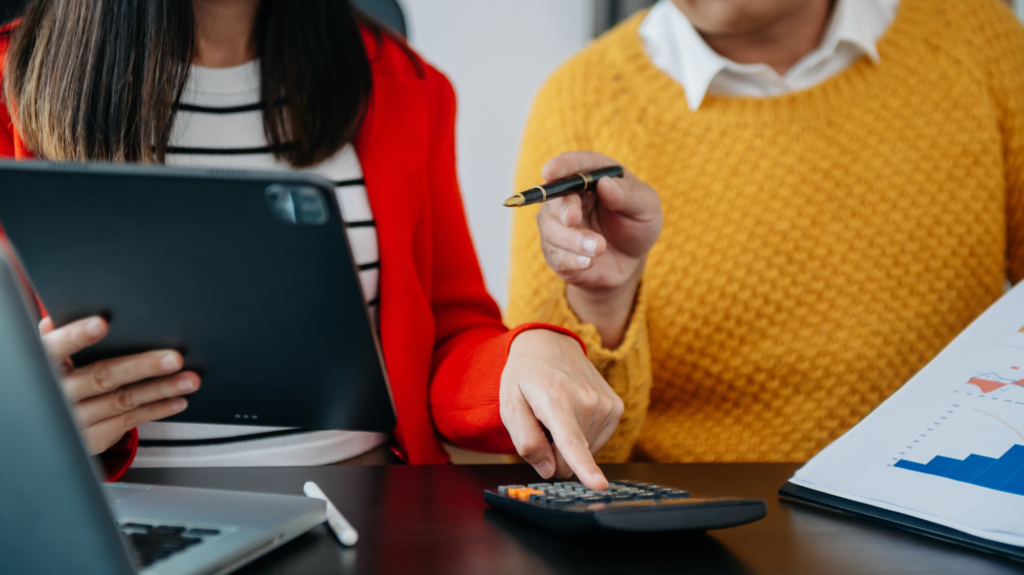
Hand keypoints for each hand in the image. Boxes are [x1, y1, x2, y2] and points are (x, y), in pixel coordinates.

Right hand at [40, 316, 200, 453]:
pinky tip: (178, 400)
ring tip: (189, 379)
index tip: (102, 324)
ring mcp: (77, 419)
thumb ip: (55, 342)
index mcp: (45, 366)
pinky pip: (131, 420)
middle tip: (174, 359)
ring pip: (124, 400)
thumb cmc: (55, 383)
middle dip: (142, 367)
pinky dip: (157, 409)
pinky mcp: (94, 437)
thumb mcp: (47, 362)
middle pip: (102, 377)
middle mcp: (60, 395)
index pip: (57, 349)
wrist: (45, 430)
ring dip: (162, 389)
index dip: (77, 337)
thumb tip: (53, 319)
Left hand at [500, 329, 623, 489]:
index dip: (585, 468)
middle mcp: (587, 402)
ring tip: (558, 412)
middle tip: (542, 423)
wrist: (551, 343)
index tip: (599, 485)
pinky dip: (582, 434)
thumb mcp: (510, 404)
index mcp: (557, 401)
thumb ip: (525, 440)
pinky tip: (573, 412)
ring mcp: (605, 404)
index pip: (572, 442)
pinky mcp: (616, 407)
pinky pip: (596, 441)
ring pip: (585, 451)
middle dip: (553, 452)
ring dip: (568, 440)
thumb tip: (547, 469)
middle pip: (570, 458)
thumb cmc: (526, 375)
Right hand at [536, 152, 661, 346]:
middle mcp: (570, 197)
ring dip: (573, 239)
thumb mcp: (647, 208)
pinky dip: (571, 259)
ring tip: (599, 248)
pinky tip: (588, 263)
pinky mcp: (556, 251)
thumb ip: (630, 194)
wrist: (630, 262)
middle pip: (556, 197)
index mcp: (592, 176)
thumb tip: (605, 184)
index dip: (561, 165)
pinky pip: (556, 254)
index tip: (551, 171)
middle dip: (564, 208)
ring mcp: (559, 224)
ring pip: (552, 228)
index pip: (574, 164)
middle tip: (573, 219)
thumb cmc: (637, 226)